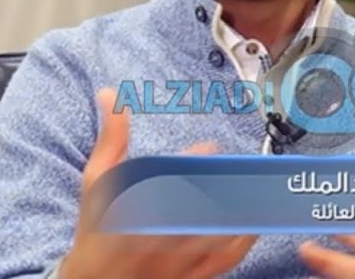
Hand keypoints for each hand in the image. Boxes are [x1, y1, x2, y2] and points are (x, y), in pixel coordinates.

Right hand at [60, 88, 256, 278]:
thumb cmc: (97, 228)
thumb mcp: (97, 181)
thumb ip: (111, 137)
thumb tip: (109, 93)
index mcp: (134, 211)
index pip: (167, 184)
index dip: (192, 164)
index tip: (209, 147)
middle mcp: (158, 239)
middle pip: (198, 209)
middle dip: (222, 187)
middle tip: (241, 168)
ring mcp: (178, 261)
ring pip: (217, 234)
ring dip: (239, 209)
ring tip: (256, 186)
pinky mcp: (193, 275)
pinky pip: (226, 258)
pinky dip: (245, 238)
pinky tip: (256, 218)